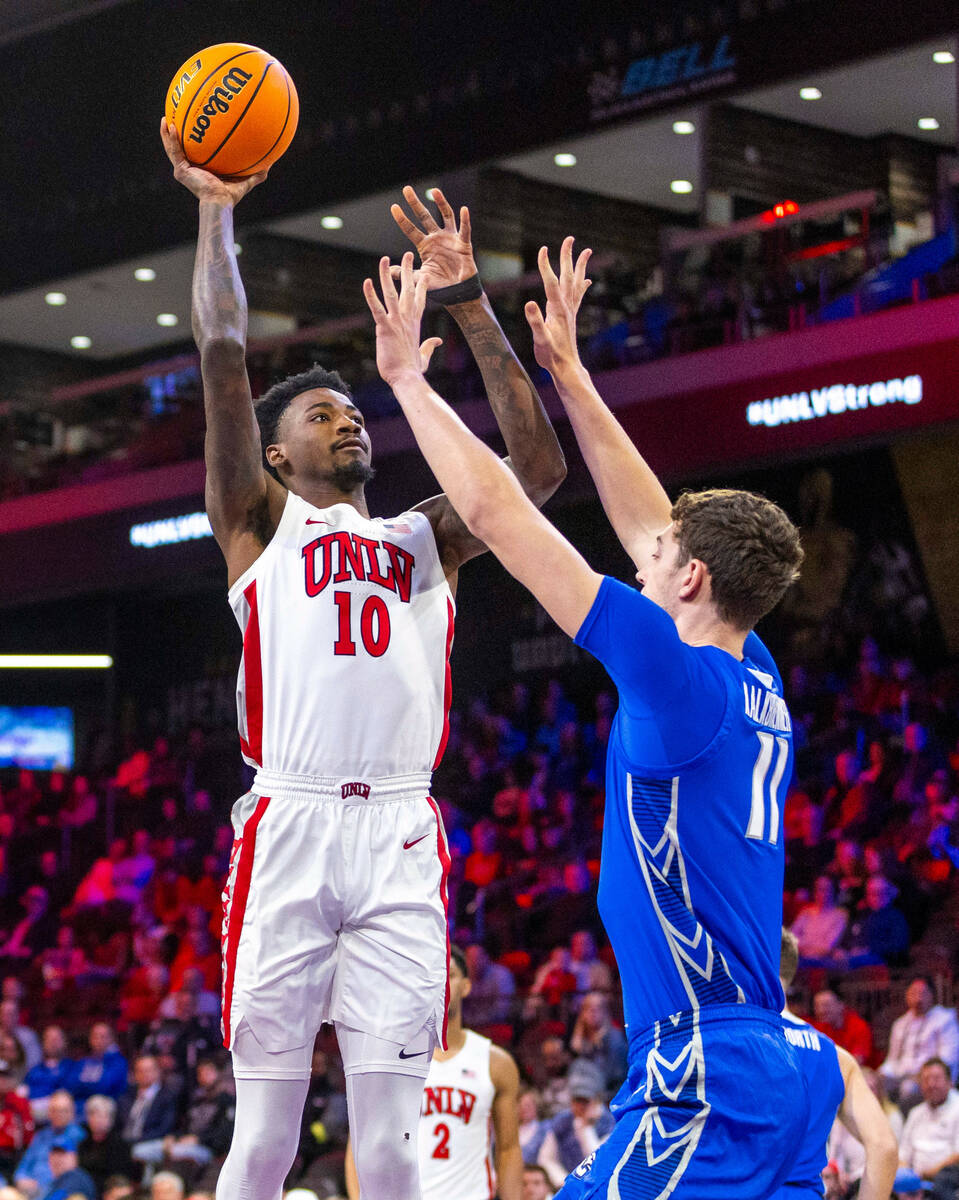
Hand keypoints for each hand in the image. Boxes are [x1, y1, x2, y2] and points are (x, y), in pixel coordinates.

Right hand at [160, 118, 266, 205]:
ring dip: (168, 134)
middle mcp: (189, 170)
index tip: (192, 127)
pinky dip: (171, 139)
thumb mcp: (244, 182)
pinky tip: (170, 125)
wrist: (219, 203)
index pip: (193, 153)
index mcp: (200, 170)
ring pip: (172, 149)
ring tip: (165, 118)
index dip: (191, 141)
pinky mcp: (181, 171)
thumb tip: (270, 165)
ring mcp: (183, 170)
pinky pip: (174, 152)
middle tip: (173, 118)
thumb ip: (256, 174)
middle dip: (175, 135)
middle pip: (179, 149)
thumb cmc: (230, 197)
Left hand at [363, 253, 442, 386]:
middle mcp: (407, 319)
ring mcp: (397, 322)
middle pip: (408, 289)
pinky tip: (367, 282)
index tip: (424, 273)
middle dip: (408, 271)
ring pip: (391, 293)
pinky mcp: (385, 328)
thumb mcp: (424, 356)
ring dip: (387, 275)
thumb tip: (438, 340)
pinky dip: (371, 295)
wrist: (407, 379)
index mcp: (415, 324)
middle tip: (407, 254)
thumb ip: (430, 345)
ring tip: (385, 259)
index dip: (421, 285)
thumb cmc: (413, 371)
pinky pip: (377, 308)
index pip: (420, 299)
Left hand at [390, 186, 476, 290]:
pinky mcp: (463, 244)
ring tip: (435, 191)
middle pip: (425, 216)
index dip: (402, 219)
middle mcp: (436, 238)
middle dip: (415, 204)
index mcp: (424, 245)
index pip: (410, 229)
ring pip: (446, 216)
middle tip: (406, 189)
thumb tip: (388, 270)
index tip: (394, 207)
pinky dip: (465, 220)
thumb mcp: (419, 279)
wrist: (457, 292)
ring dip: (441, 203)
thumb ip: (405, 273)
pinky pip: (465, 230)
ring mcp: (450, 238)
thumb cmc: (439, 285)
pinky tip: (464, 209)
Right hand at [524, 237, 591, 377]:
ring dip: (580, 266)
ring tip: (586, 250)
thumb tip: (529, 303)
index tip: (542, 249)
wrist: (566, 367)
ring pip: (576, 283)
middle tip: (570, 238)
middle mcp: (566, 307)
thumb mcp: (540, 339)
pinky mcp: (571, 317)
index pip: (550, 282)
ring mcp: (570, 311)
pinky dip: (583, 285)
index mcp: (557, 309)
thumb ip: (535, 321)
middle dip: (567, 256)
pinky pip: (578, 296)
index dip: (545, 265)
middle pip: (567, 276)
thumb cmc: (551, 355)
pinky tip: (587, 280)